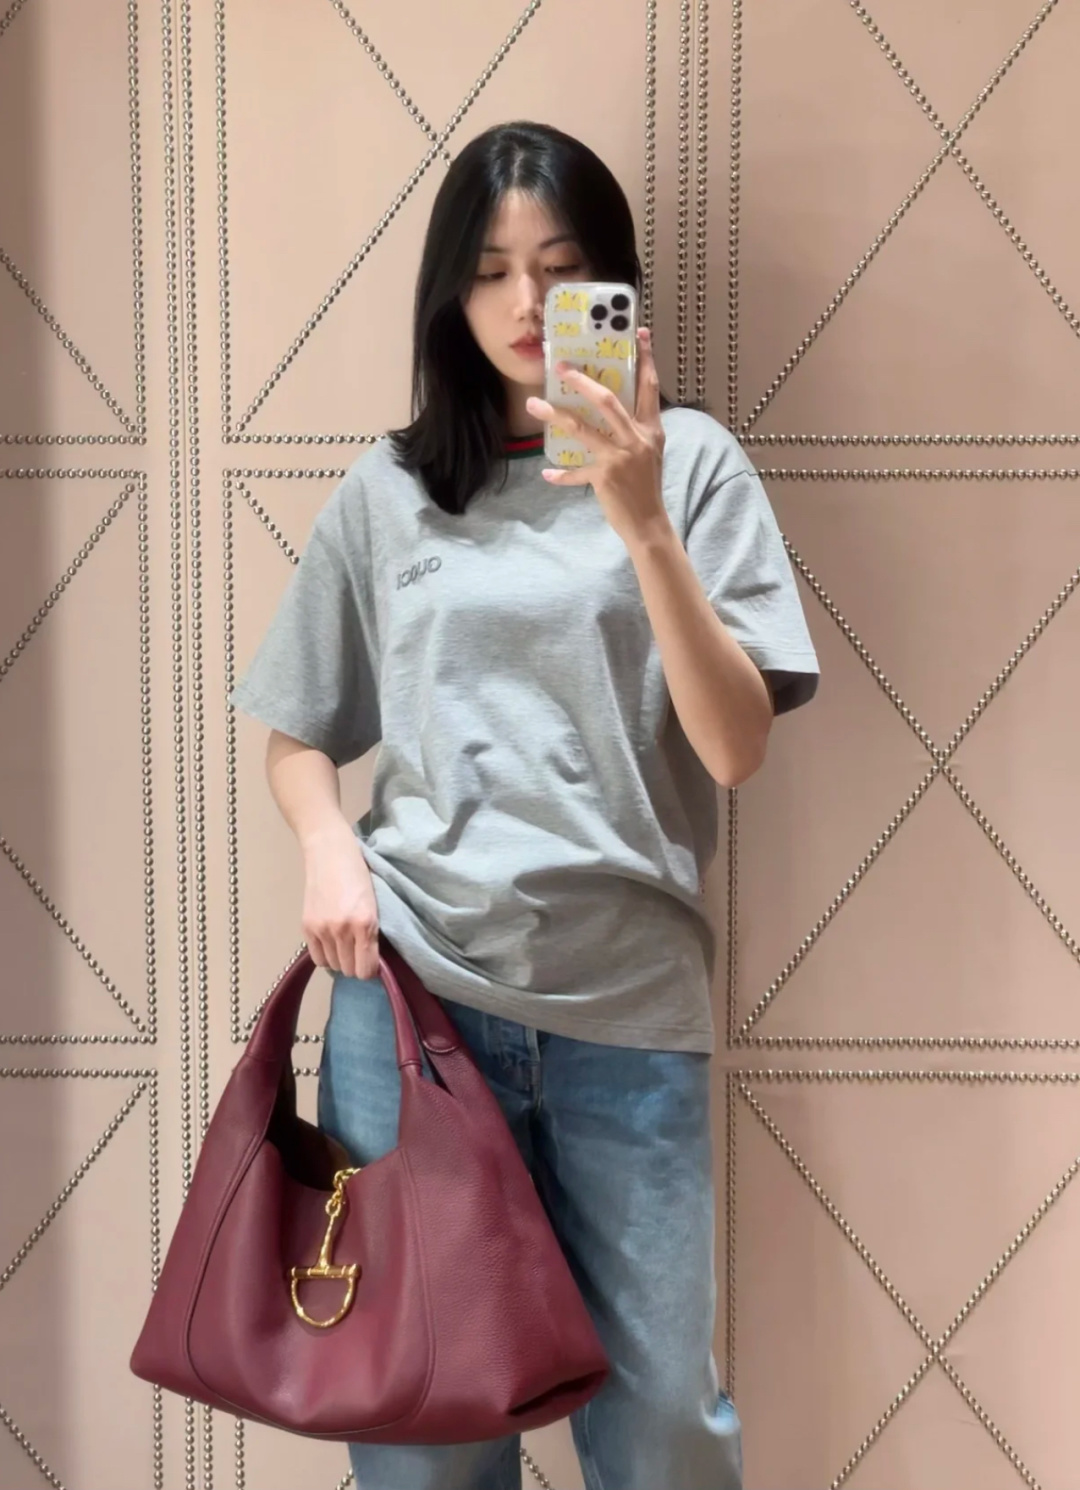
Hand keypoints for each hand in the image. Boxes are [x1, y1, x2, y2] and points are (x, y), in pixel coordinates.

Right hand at [301, 826, 380, 979]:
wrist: (329, 852)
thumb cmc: (360, 873)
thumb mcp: (375, 903)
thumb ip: (373, 931)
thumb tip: (372, 959)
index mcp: (365, 923)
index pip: (366, 968)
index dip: (371, 969)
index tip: (372, 961)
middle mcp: (342, 930)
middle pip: (349, 970)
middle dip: (356, 964)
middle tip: (359, 950)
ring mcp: (322, 929)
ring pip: (333, 966)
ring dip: (341, 959)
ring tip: (345, 944)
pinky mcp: (307, 927)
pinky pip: (317, 958)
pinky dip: (326, 955)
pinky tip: (331, 944)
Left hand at [525, 326, 667, 546]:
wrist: (649, 523)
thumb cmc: (646, 486)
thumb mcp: (649, 452)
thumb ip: (634, 430)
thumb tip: (610, 407)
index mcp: (650, 429)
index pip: (649, 387)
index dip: (645, 358)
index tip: (637, 332)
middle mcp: (636, 439)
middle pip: (607, 400)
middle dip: (582, 381)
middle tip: (562, 366)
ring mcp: (619, 458)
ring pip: (583, 428)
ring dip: (555, 414)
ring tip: (533, 403)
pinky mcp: (604, 478)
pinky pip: (576, 472)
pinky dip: (561, 475)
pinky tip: (546, 474)